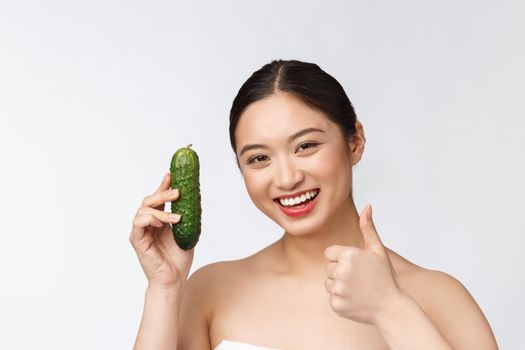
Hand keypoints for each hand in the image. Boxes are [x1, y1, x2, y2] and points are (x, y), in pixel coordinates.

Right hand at [129, 173, 194, 288]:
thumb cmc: (179, 258)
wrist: (174, 279)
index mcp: (158, 221)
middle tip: (177, 191)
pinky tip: (163, 223)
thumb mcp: (187, 231)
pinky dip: (151, 219)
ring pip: (143, 210)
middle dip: (162, 192)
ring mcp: (141, 232)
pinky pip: (138, 223)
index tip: (172, 175)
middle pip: (149, 200)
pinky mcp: (137, 241)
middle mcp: (148, 224)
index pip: (158, 199)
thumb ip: (188, 215)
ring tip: (177, 217)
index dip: (163, 185)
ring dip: (161, 209)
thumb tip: (194, 197)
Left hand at [324, 204, 403, 324]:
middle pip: (328, 268)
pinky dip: (341, 300)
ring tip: (358, 289)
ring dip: (339, 286)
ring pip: (328, 283)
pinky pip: (332, 298)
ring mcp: (339, 290)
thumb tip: (367, 206)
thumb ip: (368, 228)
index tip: (356, 265)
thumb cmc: (384, 277)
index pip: (329, 253)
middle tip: (359, 279)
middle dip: (340, 272)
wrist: (391, 308)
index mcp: (349, 255)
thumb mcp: (377, 250)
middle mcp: (341, 271)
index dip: (341, 259)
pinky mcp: (336, 305)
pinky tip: (356, 300)